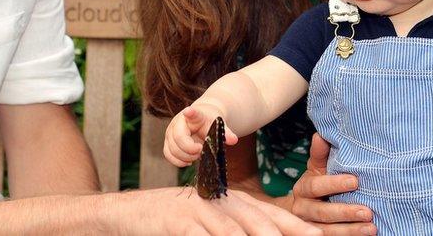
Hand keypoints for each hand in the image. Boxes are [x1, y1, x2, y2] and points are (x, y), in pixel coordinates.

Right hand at [115, 187, 321, 234]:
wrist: (134, 212)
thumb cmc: (181, 220)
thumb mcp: (213, 219)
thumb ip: (241, 227)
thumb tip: (269, 234)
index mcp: (234, 201)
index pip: (273, 214)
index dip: (297, 227)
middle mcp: (221, 202)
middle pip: (259, 221)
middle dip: (284, 235)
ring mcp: (200, 212)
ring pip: (233, 232)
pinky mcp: (179, 224)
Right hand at [164, 105, 238, 166]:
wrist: (201, 119)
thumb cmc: (209, 121)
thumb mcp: (218, 125)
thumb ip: (226, 132)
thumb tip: (233, 140)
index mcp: (193, 115)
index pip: (191, 113)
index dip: (190, 113)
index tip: (189, 111)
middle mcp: (178, 122)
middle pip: (178, 139)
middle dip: (190, 150)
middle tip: (201, 150)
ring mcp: (171, 132)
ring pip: (171, 149)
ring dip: (184, 157)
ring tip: (197, 156)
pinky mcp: (168, 142)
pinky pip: (168, 154)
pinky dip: (178, 161)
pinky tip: (189, 161)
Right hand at [290, 134, 375, 234]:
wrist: (302, 211)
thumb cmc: (317, 184)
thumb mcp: (317, 169)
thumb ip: (320, 154)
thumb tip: (321, 135)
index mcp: (302, 189)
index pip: (316, 186)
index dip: (334, 184)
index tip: (355, 181)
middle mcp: (302, 209)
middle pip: (322, 212)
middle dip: (345, 212)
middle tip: (367, 212)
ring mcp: (308, 226)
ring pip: (327, 231)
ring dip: (350, 231)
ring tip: (371, 228)